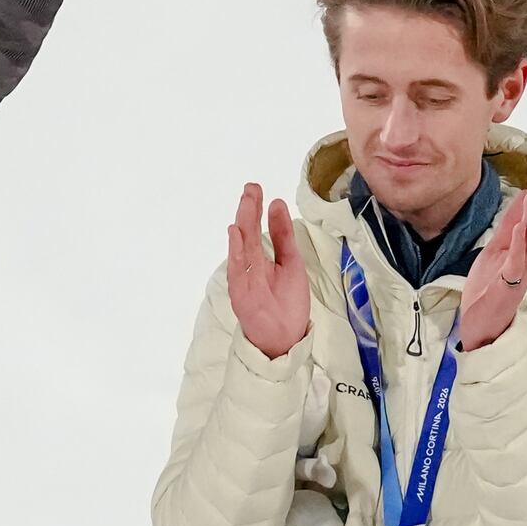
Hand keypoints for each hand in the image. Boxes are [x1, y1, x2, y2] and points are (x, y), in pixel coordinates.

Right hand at [224, 183, 312, 359]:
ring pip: (242, 247)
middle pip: (247, 234)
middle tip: (251, 188)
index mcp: (259, 258)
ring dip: (243, 224)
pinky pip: (238, 269)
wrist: (285, 337)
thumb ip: (283, 235)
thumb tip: (277, 203)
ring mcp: (244, 279)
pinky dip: (236, 251)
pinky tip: (236, 233)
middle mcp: (249, 266)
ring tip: (246, 203)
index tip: (256, 188)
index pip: (255, 228)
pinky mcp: (242, 294)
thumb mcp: (290, 262)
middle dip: (248, 210)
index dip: (255, 208)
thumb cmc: (286, 302)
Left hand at [454, 176, 526, 350]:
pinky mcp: (509, 284)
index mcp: (520, 254)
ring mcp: (519, 273)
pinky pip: (517, 261)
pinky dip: (520, 243)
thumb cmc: (487, 293)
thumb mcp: (494, 256)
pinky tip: (521, 226)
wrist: (481, 326)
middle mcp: (525, 262)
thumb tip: (515, 212)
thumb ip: (505, 235)